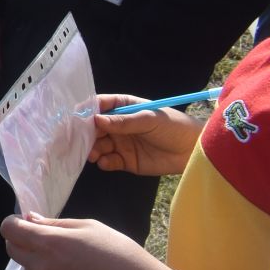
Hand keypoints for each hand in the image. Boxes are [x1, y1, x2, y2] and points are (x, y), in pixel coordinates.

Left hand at [0, 213, 165, 269]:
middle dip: (21, 240)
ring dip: (37, 261)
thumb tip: (29, 220)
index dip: (13, 223)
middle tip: (44, 238)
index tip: (24, 222)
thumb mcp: (88, 226)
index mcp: (49, 244)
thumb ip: (54, 223)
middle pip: (13, 250)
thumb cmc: (118, 252)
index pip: (8, 230)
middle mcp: (43, 268)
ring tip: (68, 259)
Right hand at [88, 96, 204, 176]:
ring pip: (99, 145)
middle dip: (86, 134)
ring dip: (93, 149)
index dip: (86, 111)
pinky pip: (109, 161)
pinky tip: (105, 162)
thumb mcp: (148, 119)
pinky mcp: (126, 161)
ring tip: (93, 154)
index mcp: (123, 108)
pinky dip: (104, 162)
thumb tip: (96, 120)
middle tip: (78, 141)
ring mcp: (121, 143)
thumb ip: (123, 122)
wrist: (194, 151)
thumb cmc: (174, 127)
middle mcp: (118, 125)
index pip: (100, 106)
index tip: (75, 118)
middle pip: (95, 128)